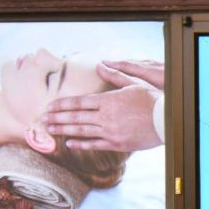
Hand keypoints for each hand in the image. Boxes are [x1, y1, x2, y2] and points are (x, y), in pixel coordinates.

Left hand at [43, 62, 161, 151]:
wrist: (166, 120)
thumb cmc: (151, 101)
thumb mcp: (133, 84)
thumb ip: (114, 76)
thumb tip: (100, 64)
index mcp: (108, 100)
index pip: (79, 102)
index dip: (62, 105)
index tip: (50, 106)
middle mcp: (106, 116)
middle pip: (76, 117)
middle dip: (57, 117)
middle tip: (43, 118)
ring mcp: (110, 132)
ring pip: (81, 131)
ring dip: (64, 129)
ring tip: (50, 129)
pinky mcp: (117, 144)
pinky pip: (94, 144)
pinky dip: (80, 144)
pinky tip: (69, 142)